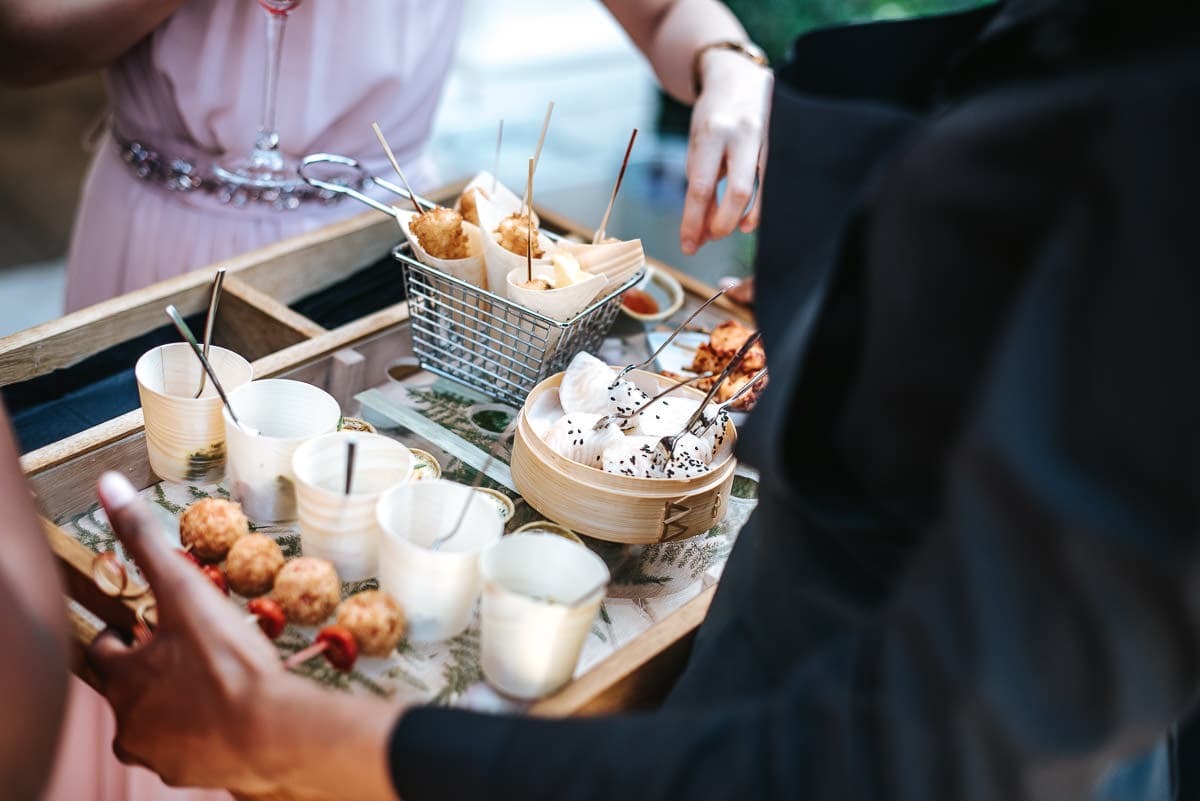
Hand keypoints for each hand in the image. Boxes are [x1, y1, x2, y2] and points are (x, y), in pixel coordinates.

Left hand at [87, 472, 289, 793]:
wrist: (273, 730)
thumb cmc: (229, 664)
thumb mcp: (186, 592)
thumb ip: (145, 540)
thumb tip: (108, 488)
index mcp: (122, 678)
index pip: (105, 651)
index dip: (126, 634)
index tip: (146, 627)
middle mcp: (129, 722)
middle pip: (128, 690)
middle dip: (151, 669)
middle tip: (186, 651)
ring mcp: (159, 754)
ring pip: (155, 721)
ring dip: (174, 701)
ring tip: (212, 681)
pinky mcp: (190, 773)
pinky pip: (186, 748)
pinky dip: (200, 731)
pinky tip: (229, 713)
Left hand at [681, 49, 772, 254]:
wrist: (739, 77)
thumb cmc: (714, 115)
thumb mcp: (697, 144)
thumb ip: (700, 183)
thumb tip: (700, 228)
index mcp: (713, 131)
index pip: (700, 187)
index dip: (693, 221)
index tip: (688, 244)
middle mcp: (743, 133)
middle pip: (737, 192)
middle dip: (722, 224)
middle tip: (710, 238)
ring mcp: (768, 137)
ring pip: (761, 189)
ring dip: (742, 217)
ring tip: (728, 228)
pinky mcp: (782, 144)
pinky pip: (772, 183)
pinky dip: (759, 206)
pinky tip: (747, 218)